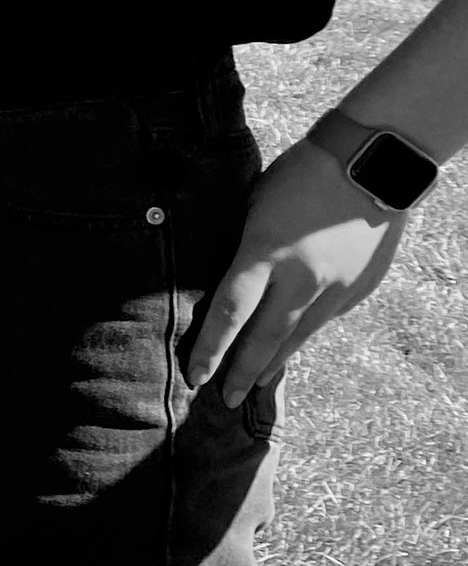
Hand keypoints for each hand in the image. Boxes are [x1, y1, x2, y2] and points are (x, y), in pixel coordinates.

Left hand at [181, 141, 408, 406]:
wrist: (369, 165)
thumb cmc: (299, 174)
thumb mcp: (254, 205)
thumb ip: (242, 248)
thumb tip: (223, 277)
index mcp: (265, 254)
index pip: (228, 313)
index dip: (210, 349)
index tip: (195, 376)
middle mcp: (301, 279)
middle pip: (264, 338)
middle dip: (241, 373)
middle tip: (224, 400)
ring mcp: (335, 287)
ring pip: (299, 336)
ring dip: (274, 364)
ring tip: (254, 385)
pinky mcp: (359, 288)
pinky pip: (325, 320)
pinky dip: (304, 335)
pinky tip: (290, 348)